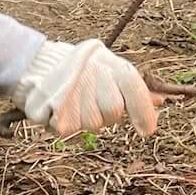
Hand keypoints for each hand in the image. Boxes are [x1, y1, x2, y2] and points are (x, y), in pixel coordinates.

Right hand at [11, 39, 157, 136]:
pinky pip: (69, 130)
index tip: (147, 131)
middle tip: (88, 98)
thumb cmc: (79, 67)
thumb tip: (162, 101)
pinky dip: (64, 122)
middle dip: (104, 112)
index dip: (143, 111)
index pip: (133, 87)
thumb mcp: (108, 68)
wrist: (33, 63)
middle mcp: (94, 76)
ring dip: (83, 117)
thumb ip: (133, 87)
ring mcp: (75, 94)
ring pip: (92, 124)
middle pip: (113, 112)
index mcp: (109, 63)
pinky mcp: (57, 113)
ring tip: (71, 99)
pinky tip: (59, 107)